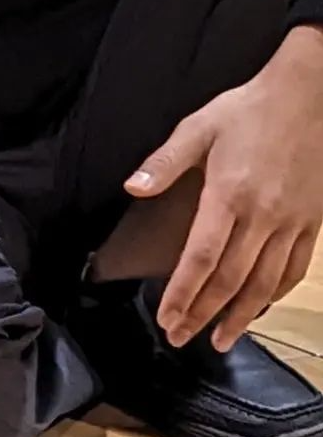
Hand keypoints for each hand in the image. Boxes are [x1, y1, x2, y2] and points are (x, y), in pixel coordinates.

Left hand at [126, 25, 322, 352]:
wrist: (307, 95)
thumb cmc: (248, 109)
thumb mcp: (198, 127)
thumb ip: (164, 162)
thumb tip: (133, 188)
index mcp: (229, 195)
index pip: (202, 258)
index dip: (184, 294)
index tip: (168, 318)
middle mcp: (262, 216)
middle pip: (231, 279)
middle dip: (203, 314)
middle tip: (181, 338)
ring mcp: (291, 222)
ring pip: (266, 282)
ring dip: (241, 316)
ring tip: (221, 340)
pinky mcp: (312, 222)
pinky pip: (296, 268)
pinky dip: (276, 294)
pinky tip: (261, 308)